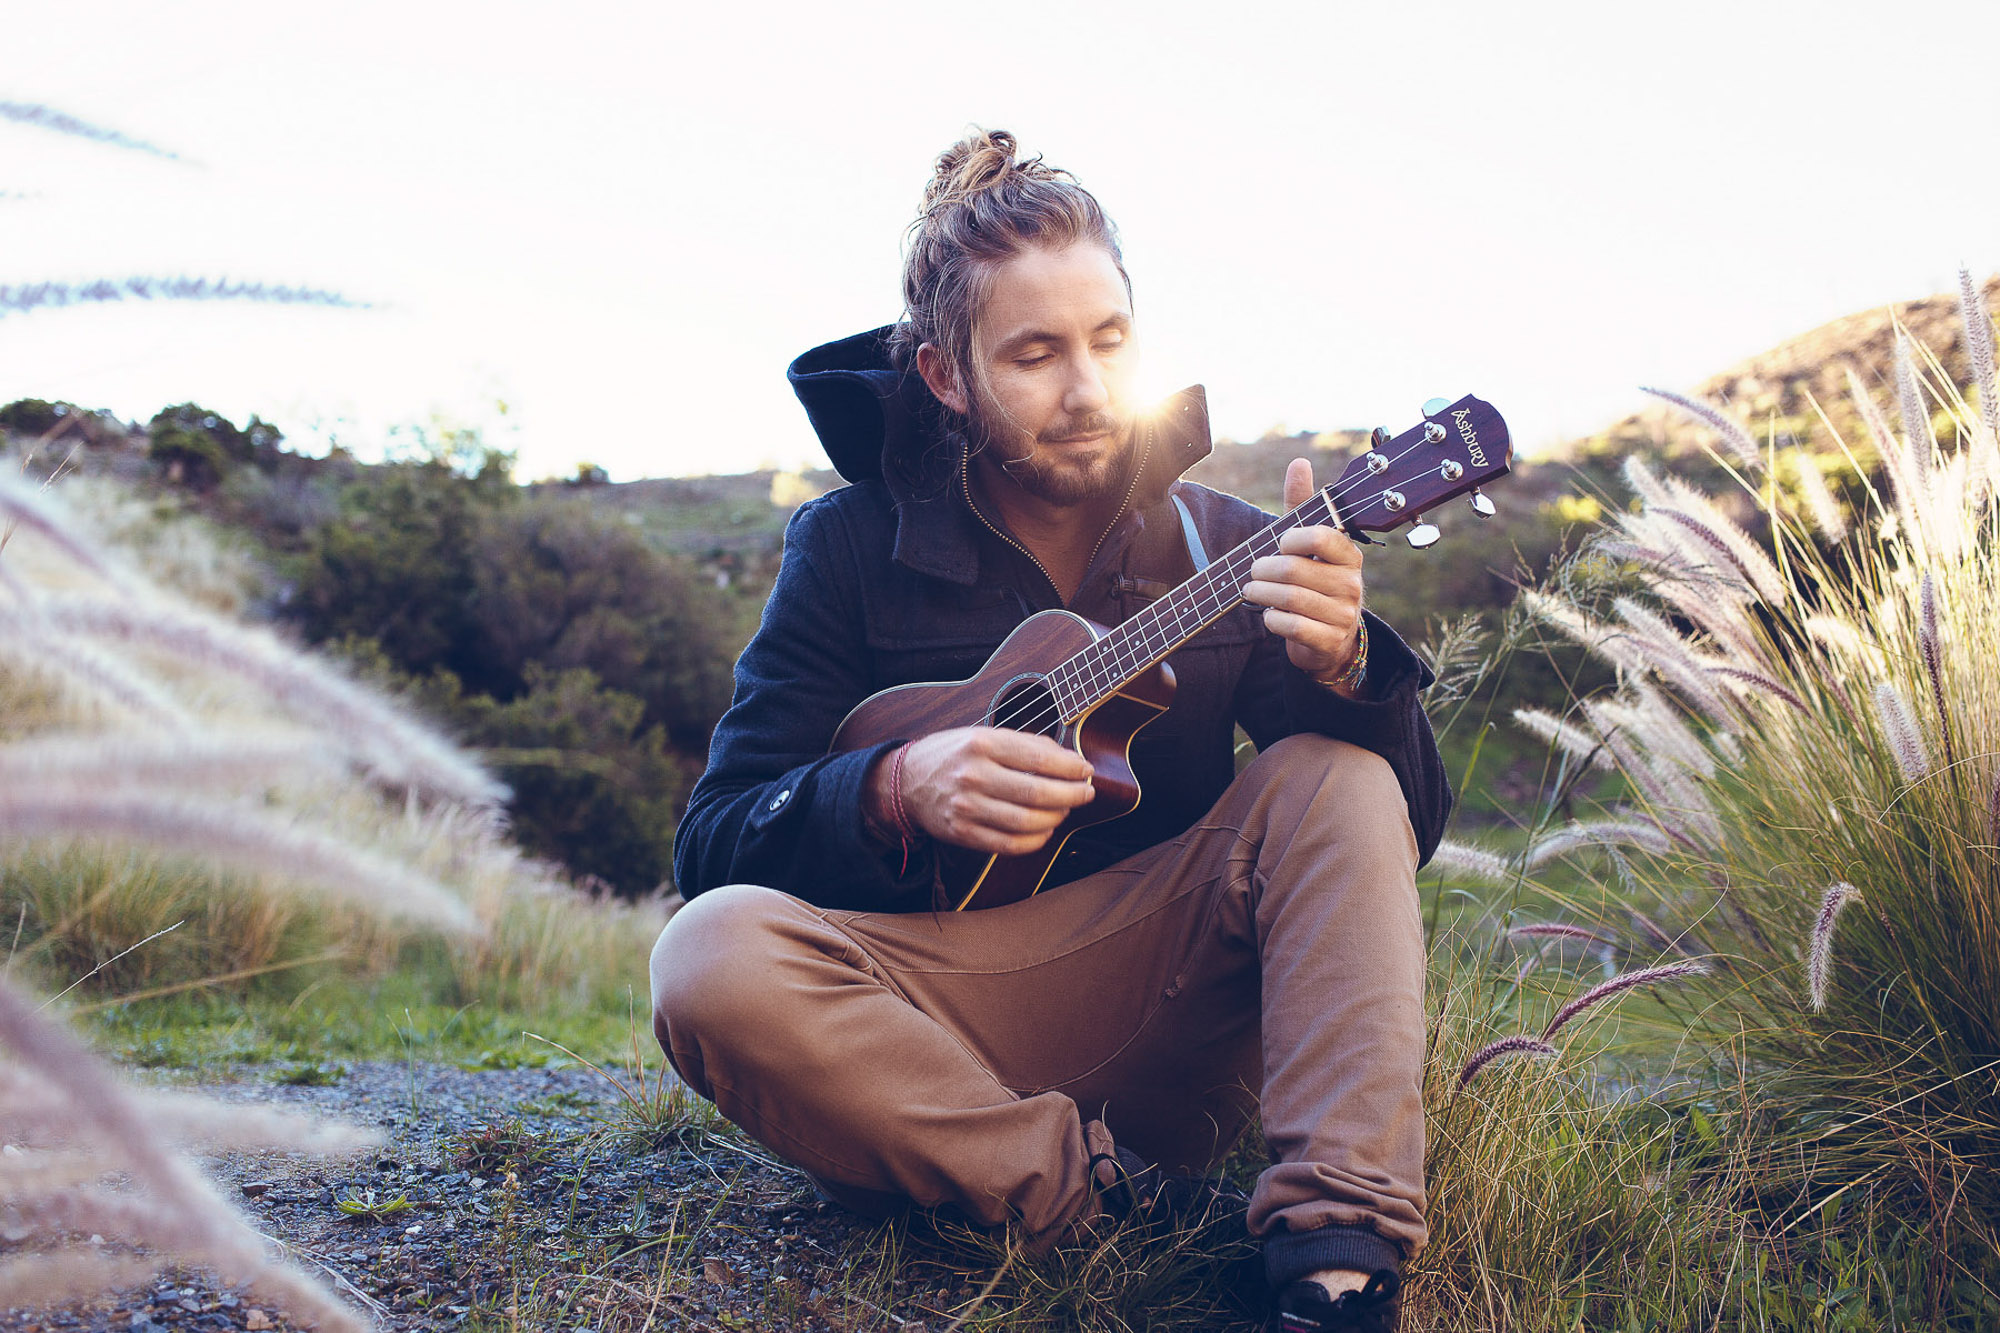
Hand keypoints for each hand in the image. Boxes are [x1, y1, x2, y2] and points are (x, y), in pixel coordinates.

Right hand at [866, 726, 1095, 854]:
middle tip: (1085, 793)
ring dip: (1055, 818)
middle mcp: (973, 775)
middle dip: (1070, 795)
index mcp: (981, 744)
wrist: (907, 782)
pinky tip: (1044, 830)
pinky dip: (1034, 841)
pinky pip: (1009, 844)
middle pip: (1036, 793)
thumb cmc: (954, 755)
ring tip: (1064, 810)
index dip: (1070, 768)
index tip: (1086, 771)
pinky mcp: (962, 833)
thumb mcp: (985, 735)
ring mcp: (966, 807)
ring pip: (1026, 822)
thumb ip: (1027, 744)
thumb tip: (1070, 761)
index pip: (1038, 759)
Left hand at [1241, 457, 1365, 688]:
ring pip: (1292, 598)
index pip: (1320, 536)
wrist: (1330, 638)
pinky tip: (1267, 615)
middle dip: (1264, 569)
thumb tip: (1299, 462)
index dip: (1291, 538)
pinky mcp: (1330, 641)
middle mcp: (1352, 583)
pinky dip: (1272, 620)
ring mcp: (1343, 614)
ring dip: (1261, 593)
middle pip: (1295, 569)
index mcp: (1349, 554)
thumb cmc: (1314, 580)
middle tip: (1252, 571)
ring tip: (1250, 590)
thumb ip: (1303, 506)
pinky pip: (1293, 627)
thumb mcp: (1310, 544)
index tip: (1279, 544)